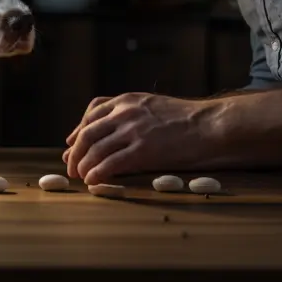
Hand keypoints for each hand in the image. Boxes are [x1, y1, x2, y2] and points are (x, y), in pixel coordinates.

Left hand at [63, 92, 222, 184]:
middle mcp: (125, 113)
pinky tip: (92, 181)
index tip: (71, 144)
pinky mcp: (143, 150)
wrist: (210, 125)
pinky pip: (111, 163)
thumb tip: (112, 131)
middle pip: (88, 132)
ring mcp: (133, 131)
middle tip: (71, 166)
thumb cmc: (186, 119)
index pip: (91, 114)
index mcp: (127, 100)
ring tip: (80, 176)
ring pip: (95, 149)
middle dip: (76, 151)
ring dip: (83, 165)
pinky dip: (97, 173)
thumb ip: (131, 113)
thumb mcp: (153, 105)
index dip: (78, 131)